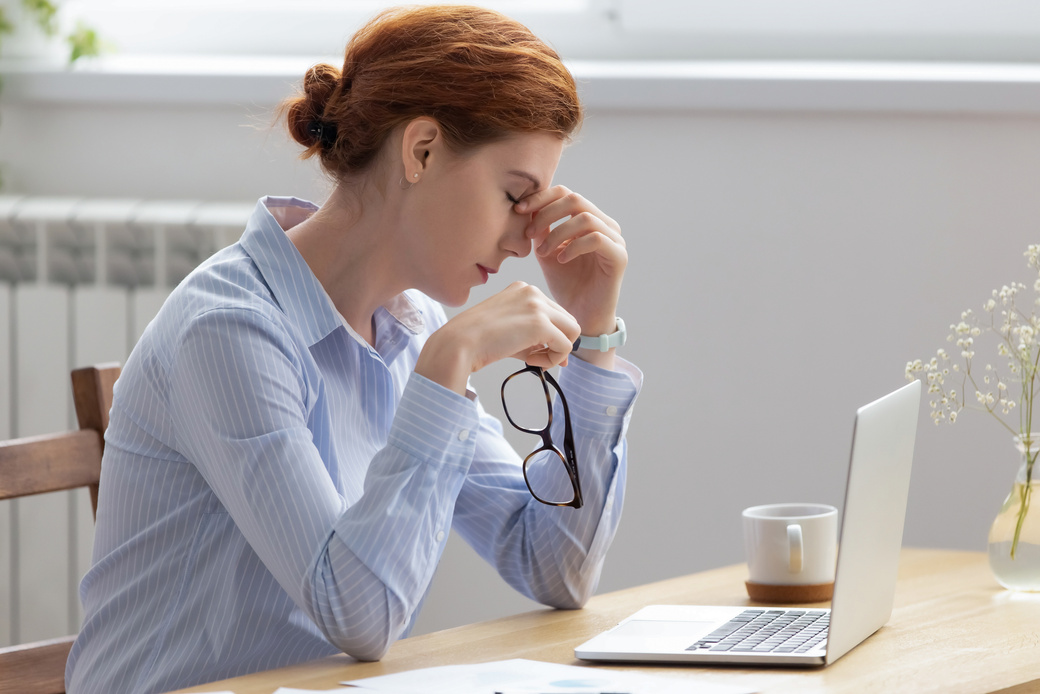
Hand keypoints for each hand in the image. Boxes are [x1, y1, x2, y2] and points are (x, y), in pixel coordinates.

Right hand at [415, 282, 580, 394]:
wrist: (459, 343)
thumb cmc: (477, 340)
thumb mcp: (510, 331)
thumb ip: (536, 338)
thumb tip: (563, 355)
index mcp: (523, 289)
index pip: (554, 313)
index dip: (550, 336)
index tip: (534, 351)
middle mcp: (533, 292)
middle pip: (568, 321)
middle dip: (557, 343)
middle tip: (535, 358)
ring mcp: (538, 306)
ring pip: (573, 331)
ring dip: (558, 352)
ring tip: (533, 359)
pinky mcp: (540, 323)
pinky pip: (566, 346)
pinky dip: (554, 360)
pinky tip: (531, 361)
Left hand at [515, 187, 626, 337]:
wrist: (582, 317)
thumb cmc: (566, 285)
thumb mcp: (547, 251)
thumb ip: (541, 229)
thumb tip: (528, 207)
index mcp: (589, 219)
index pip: (565, 193)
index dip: (541, 197)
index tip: (518, 210)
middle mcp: (605, 225)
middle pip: (575, 199)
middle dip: (547, 213)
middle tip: (529, 233)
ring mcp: (615, 239)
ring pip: (585, 218)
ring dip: (557, 233)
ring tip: (542, 253)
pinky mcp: (620, 256)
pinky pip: (596, 239)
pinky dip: (573, 247)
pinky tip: (560, 260)